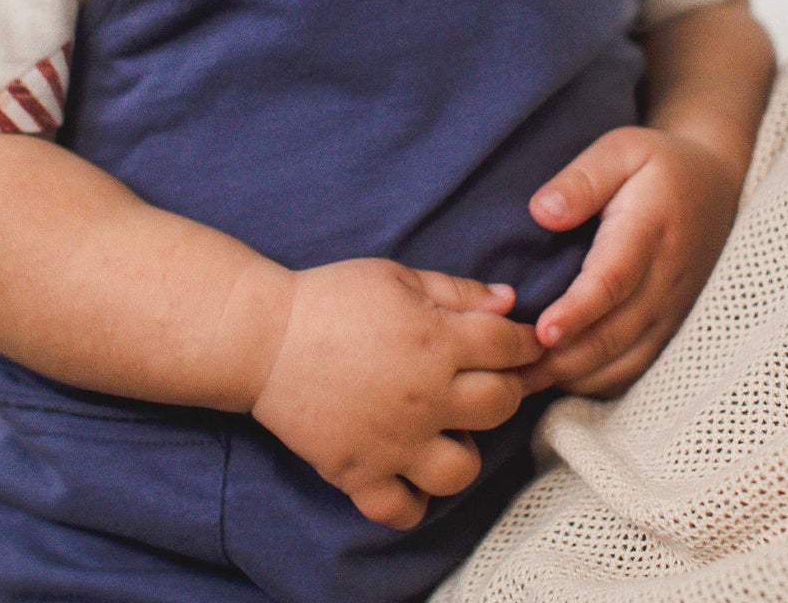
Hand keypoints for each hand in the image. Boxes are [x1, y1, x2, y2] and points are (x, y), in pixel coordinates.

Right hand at [249, 259, 542, 528]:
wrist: (264, 339)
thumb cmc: (331, 297)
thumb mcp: (396, 276)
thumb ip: (457, 290)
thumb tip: (509, 300)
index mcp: (437, 341)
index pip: (508, 345)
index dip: (523, 342)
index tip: (519, 343)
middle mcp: (425, 397)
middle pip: (500, 405)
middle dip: (505, 389)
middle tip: (484, 380)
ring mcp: (395, 442)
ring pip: (462, 469)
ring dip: (464, 450)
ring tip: (445, 431)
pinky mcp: (361, 473)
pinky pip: (403, 511)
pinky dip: (413, 501)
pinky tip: (409, 473)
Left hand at [519, 127, 740, 397]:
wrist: (717, 186)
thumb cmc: (658, 164)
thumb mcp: (622, 149)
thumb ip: (583, 179)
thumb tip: (542, 213)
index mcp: (650, 230)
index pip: (613, 280)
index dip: (577, 311)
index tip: (542, 332)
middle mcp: (665, 280)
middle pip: (614, 333)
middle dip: (562, 358)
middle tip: (510, 369)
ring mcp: (671, 310)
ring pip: (624, 360)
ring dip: (574, 376)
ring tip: (522, 380)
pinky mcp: (669, 327)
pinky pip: (635, 367)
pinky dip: (596, 381)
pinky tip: (557, 377)